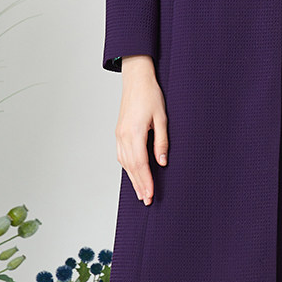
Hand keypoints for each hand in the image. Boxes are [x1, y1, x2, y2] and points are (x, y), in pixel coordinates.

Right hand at [115, 55, 168, 205]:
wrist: (136, 80)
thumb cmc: (150, 95)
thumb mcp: (162, 118)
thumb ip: (161, 142)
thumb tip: (162, 162)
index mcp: (134, 133)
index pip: (140, 164)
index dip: (146, 181)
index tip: (150, 195)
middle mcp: (123, 136)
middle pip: (131, 167)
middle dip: (139, 185)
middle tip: (146, 200)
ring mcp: (119, 135)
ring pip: (124, 163)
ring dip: (132, 179)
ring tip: (140, 192)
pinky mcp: (119, 133)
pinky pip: (121, 155)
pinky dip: (127, 168)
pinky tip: (133, 174)